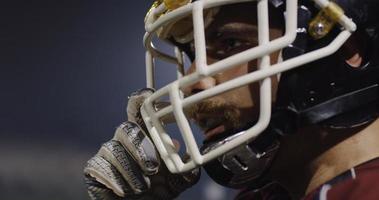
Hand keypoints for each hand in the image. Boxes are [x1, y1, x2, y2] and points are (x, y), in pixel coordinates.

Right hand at [84, 89, 199, 199]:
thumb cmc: (159, 190)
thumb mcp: (178, 181)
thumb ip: (186, 169)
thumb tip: (185, 154)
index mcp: (145, 135)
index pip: (139, 109)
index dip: (142, 99)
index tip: (150, 98)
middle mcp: (125, 140)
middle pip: (125, 127)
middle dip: (140, 147)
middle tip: (153, 167)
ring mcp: (109, 152)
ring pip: (112, 148)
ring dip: (130, 171)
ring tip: (143, 187)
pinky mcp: (95, 169)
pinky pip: (98, 166)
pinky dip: (114, 179)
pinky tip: (124, 190)